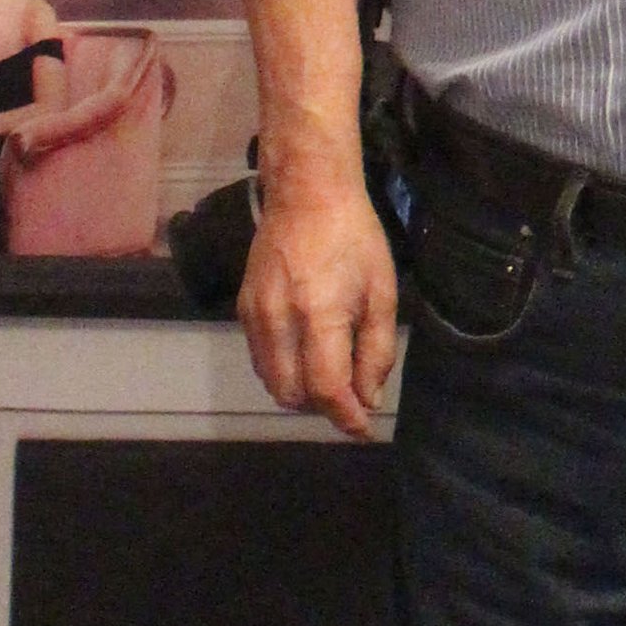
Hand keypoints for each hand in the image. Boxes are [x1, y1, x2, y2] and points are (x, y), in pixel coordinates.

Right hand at [238, 165, 399, 438]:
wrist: (307, 196)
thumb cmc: (355, 240)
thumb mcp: (382, 292)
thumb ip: (377, 350)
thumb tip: (368, 398)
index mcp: (319, 315)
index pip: (326, 389)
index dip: (346, 416)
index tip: (364, 429)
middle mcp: (279, 321)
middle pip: (293, 395)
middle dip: (324, 407)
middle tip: (351, 397)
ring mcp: (254, 316)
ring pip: (272, 382)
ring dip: (302, 392)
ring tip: (332, 377)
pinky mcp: (242, 310)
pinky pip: (261, 360)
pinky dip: (284, 371)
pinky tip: (308, 356)